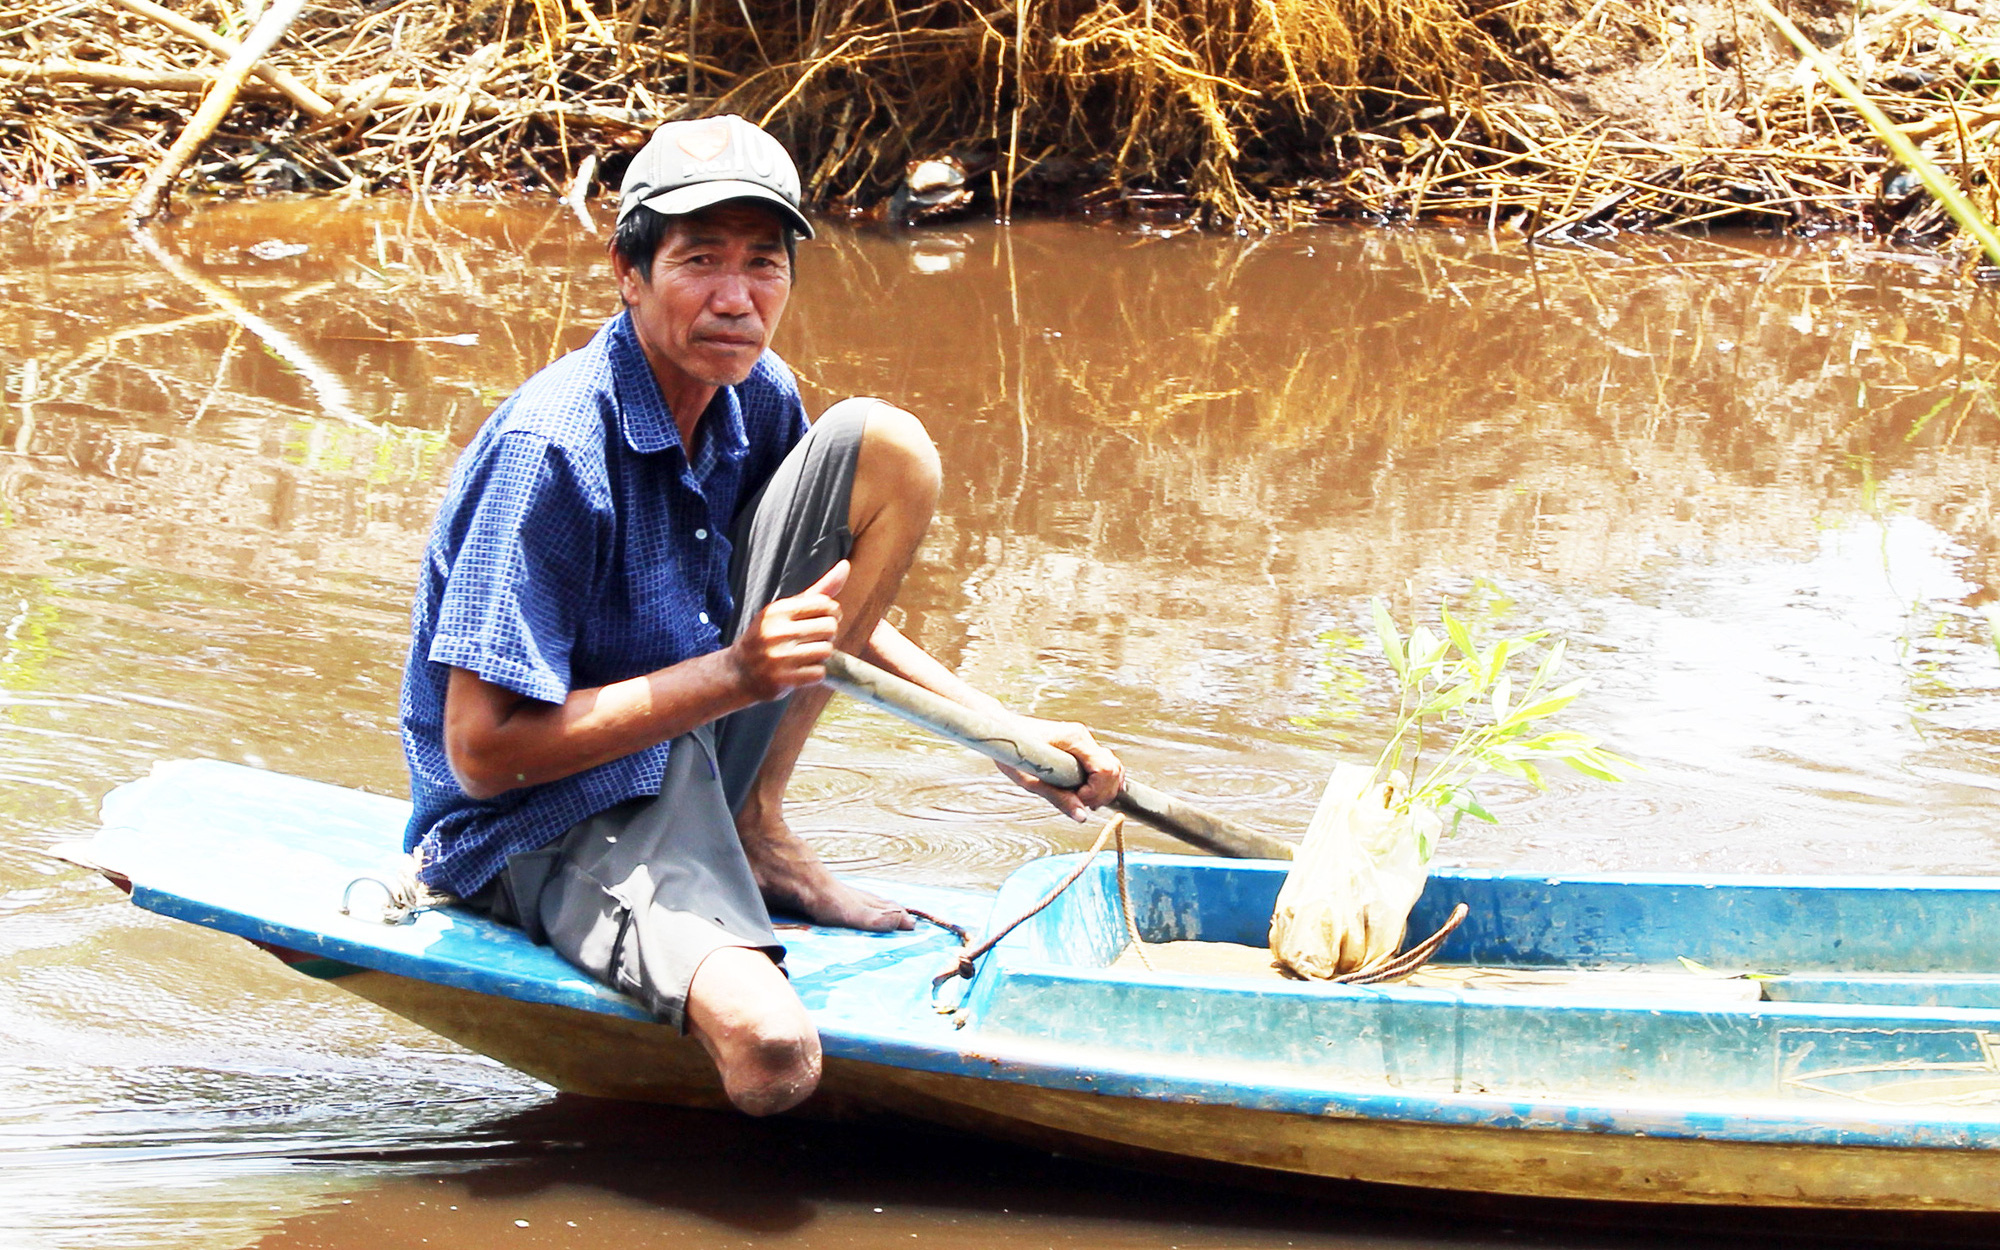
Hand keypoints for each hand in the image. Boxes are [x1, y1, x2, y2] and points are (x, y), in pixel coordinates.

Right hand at [729, 561, 847, 701]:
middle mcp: (777, 632)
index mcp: (778, 610)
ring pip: (826, 651)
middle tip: (815, 638)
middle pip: (830, 628)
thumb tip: (846, 565)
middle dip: (828, 634)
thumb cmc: (770, 635)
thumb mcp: (788, 609)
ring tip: (806, 654)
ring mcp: (779, 657)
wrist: (740, 671)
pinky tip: (800, 669)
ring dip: (821, 654)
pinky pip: (818, 673)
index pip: (825, 604)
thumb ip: (819, 589)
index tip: (824, 618)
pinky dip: (815, 672)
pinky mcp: (783, 679)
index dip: (832, 613)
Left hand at [997, 716, 1124, 821]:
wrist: (1001, 733)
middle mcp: (1083, 736)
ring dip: (1104, 788)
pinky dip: (1101, 782)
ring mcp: (1083, 740)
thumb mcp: (1031, 780)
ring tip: (1083, 800)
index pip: (1106, 769)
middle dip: (1102, 793)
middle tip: (1080, 804)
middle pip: (1114, 769)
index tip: (1078, 800)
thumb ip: (1059, 798)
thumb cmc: (1011, 753)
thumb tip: (1082, 817)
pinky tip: (1087, 793)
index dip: (1096, 792)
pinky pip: (1103, 764)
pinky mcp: (1080, 746)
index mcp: (1074, 739)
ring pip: (1113, 766)